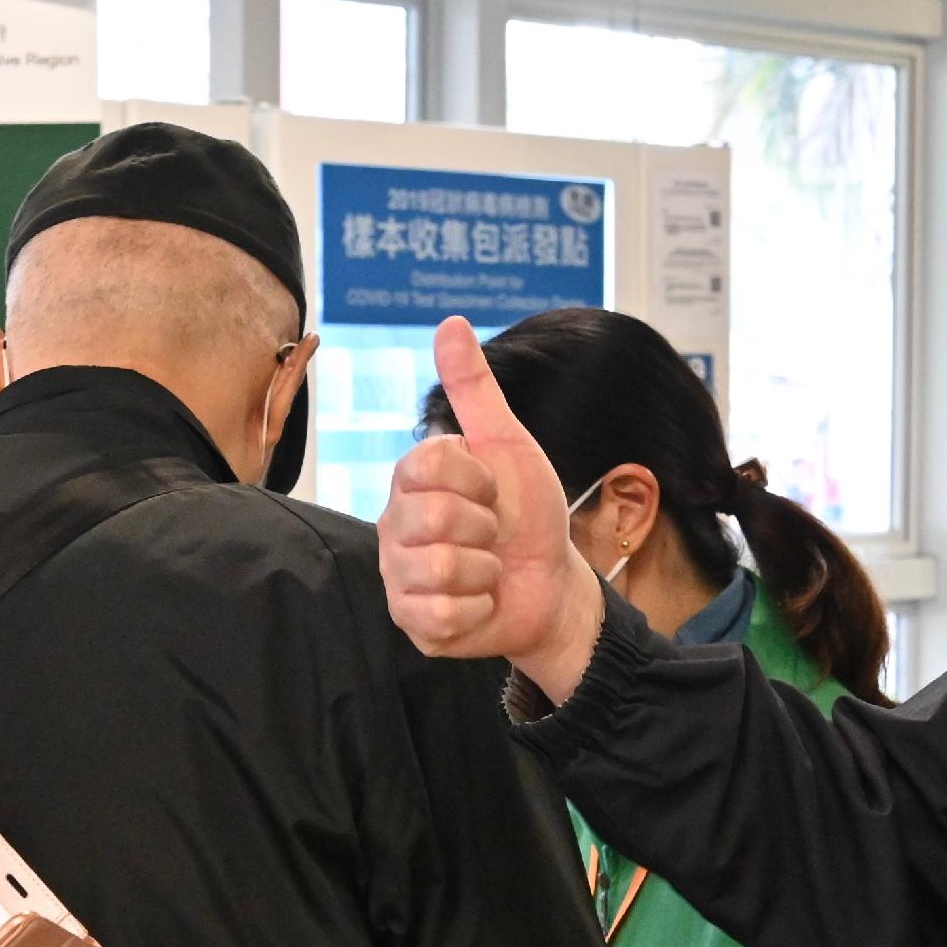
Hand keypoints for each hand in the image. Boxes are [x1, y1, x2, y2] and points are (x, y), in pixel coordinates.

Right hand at [380, 316, 601, 700]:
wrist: (551, 583)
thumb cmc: (527, 513)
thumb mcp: (508, 445)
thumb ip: (474, 389)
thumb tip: (450, 323)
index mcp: (411, 482)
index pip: (429, 464)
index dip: (477, 479)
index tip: (491, 489)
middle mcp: (394, 527)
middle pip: (434, 517)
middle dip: (485, 527)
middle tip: (492, 534)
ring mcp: (400, 578)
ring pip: (440, 568)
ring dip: (486, 571)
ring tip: (489, 569)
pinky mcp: (414, 623)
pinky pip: (443, 613)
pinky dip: (480, 608)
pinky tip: (481, 602)